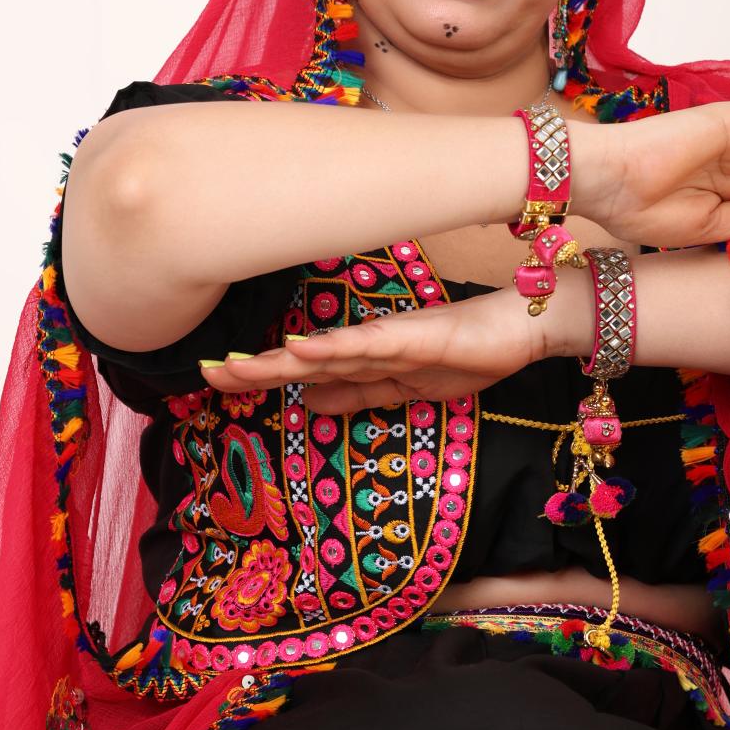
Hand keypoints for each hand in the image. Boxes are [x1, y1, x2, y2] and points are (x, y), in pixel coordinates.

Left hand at [198, 282, 572, 415]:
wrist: (523, 325)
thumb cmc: (470, 351)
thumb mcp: (407, 387)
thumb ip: (359, 394)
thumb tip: (310, 404)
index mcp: (364, 361)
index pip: (302, 370)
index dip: (259, 374)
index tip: (214, 377)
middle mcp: (368, 347)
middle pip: (302, 361)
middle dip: (255, 368)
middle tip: (206, 371)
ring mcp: (391, 339)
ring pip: (325, 353)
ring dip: (280, 359)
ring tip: (237, 363)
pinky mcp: (416, 337)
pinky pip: (368, 346)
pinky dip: (333, 348)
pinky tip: (301, 348)